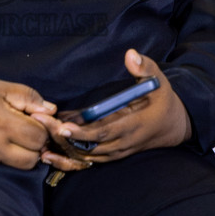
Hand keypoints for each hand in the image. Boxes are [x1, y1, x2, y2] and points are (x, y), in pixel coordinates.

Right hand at [0, 75, 53, 168]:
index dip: (44, 128)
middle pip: (32, 159)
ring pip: (20, 166)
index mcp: (2, 122)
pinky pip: (5, 166)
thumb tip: (51, 109)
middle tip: (30, 130)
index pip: (38, 137)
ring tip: (18, 137)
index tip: (37, 118)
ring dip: (26, 154)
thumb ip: (28, 96)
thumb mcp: (0, 86)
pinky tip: (5, 142)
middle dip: (37, 145)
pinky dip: (11, 157)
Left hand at [38, 51, 191, 166]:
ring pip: (87, 157)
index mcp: (133, 126)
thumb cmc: (164, 101)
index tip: (63, 127)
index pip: (104, 132)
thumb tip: (130, 54)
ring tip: (40, 141)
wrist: (174, 126)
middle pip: (89, 147)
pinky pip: (90, 161)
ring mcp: (118, 152)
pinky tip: (52, 154)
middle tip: (40, 126)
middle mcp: (123, 143)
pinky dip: (71, 159)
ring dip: (64, 150)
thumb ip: (145, 67)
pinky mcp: (113, 154)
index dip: (83, 133)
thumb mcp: (160, 81)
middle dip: (64, 138)